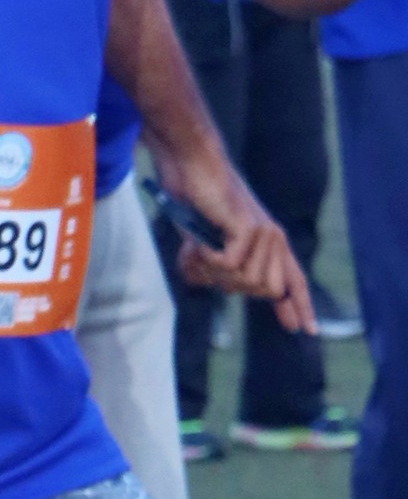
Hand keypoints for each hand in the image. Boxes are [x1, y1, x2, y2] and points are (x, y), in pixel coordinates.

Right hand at [155, 154, 312, 330]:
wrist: (193, 168)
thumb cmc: (197, 201)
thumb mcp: (209, 243)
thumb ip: (222, 268)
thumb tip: (225, 289)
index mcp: (270, 243)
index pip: (291, 280)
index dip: (299, 305)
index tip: (305, 330)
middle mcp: (274, 238)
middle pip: (267, 290)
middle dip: (232, 286)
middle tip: (205, 264)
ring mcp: (265, 233)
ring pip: (248, 282)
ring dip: (215, 273)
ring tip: (200, 250)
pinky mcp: (250, 229)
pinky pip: (230, 267)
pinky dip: (207, 260)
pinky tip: (199, 243)